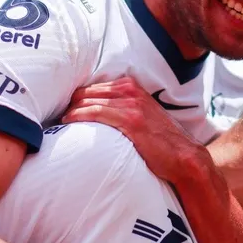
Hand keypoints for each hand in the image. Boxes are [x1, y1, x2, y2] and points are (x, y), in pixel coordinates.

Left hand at [62, 77, 209, 184]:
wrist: (183, 157)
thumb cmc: (159, 141)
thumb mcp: (141, 114)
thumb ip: (121, 108)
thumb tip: (94, 114)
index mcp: (132, 86)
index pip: (92, 86)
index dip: (76, 98)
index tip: (64, 110)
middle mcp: (130, 91)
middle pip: (85, 91)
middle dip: (69, 103)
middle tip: (58, 118)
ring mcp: (131, 104)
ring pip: (86, 100)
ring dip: (70, 111)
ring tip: (61, 123)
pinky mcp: (130, 120)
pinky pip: (94, 112)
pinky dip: (78, 117)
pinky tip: (69, 123)